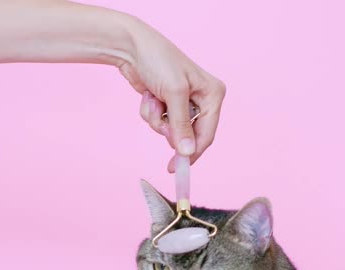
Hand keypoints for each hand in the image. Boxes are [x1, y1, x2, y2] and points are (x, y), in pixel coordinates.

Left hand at [118, 19, 225, 172]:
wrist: (131, 47)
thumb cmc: (158, 60)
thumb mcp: (174, 93)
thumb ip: (181, 125)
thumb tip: (187, 152)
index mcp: (212, 94)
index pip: (207, 133)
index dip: (192, 152)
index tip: (177, 167)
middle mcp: (201, 99)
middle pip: (188, 135)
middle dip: (169, 129)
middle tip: (161, 118)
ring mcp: (183, 102)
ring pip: (171, 130)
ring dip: (157, 119)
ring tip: (154, 99)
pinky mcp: (167, 103)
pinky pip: (159, 121)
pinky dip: (151, 112)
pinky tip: (148, 95)